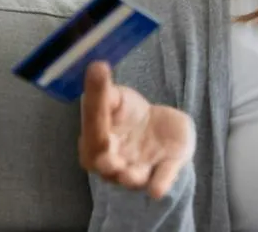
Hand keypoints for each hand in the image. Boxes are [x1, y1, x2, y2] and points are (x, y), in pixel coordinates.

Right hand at [79, 61, 194, 199]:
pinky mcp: (164, 169)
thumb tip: (95, 68)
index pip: (93, 126)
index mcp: (95, 140)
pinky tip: (157, 189)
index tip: (97, 82)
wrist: (162, 129)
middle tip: (104, 159)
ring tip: (129, 175)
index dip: (94, 108)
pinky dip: (160, 183)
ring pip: (131, 176)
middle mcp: (113, 160)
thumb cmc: (129, 115)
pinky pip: (160, 178)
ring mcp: (138, 168)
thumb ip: (105, 93)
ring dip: (130, 176)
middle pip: (105, 161)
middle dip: (105, 161)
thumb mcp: (117, 98)